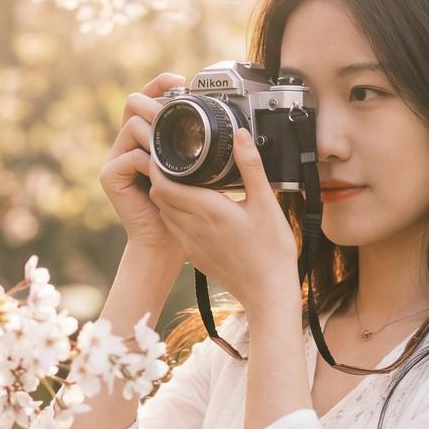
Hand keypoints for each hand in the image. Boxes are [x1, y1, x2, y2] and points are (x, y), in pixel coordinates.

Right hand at [100, 72, 188, 262]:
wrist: (166, 241)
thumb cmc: (183, 207)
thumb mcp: (193, 169)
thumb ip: (191, 145)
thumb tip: (211, 117)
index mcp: (144, 139)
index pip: (145, 100)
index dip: (159, 85)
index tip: (181, 79)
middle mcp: (125, 144)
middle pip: (132, 104)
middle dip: (155, 107)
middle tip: (175, 119)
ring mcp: (115, 159)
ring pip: (132, 126)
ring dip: (155, 136)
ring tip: (172, 153)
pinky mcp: (110, 177)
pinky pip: (130, 156)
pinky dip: (148, 162)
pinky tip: (160, 174)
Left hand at [148, 128, 300, 312]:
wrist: (268, 293)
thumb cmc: (271, 250)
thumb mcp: (266, 203)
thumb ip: (250, 166)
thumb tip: (239, 134)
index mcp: (207, 210)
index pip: (163, 184)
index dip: (157, 165)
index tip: (165, 151)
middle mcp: (192, 228)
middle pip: (159, 196)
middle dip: (160, 176)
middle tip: (173, 161)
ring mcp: (191, 244)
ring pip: (165, 213)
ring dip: (166, 196)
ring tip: (182, 181)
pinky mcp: (195, 257)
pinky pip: (175, 229)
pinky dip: (176, 214)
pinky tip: (194, 208)